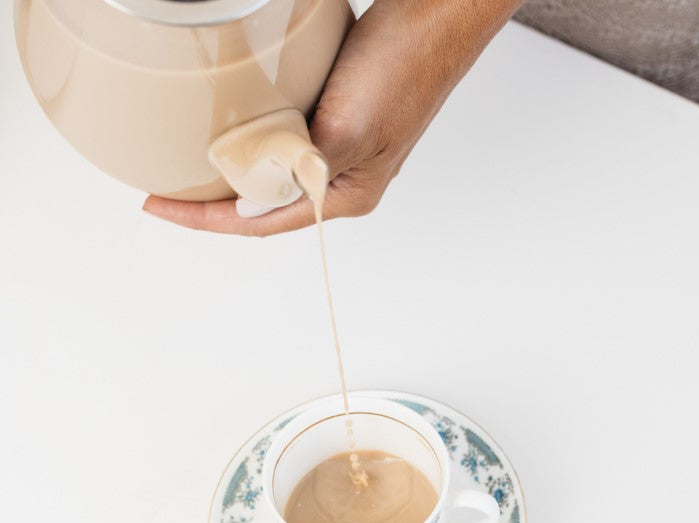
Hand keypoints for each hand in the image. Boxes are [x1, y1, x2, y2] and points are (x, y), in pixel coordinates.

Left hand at [143, 0, 520, 235]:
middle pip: (264, 204)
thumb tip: (252, 209)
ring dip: (229, 169)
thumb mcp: (347, 130)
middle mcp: (342, 177)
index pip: (260, 222)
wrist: (438, 13)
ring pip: (272, 170)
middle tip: (164, 188)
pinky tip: (230, 121)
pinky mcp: (338, 112)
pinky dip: (251, 135)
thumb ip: (300, 174)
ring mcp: (340, 145)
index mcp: (347, 194)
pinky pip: (282, 136)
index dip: (203, 219)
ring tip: (186, 163)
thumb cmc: (405, 67)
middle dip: (212, 202)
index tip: (157, 205)